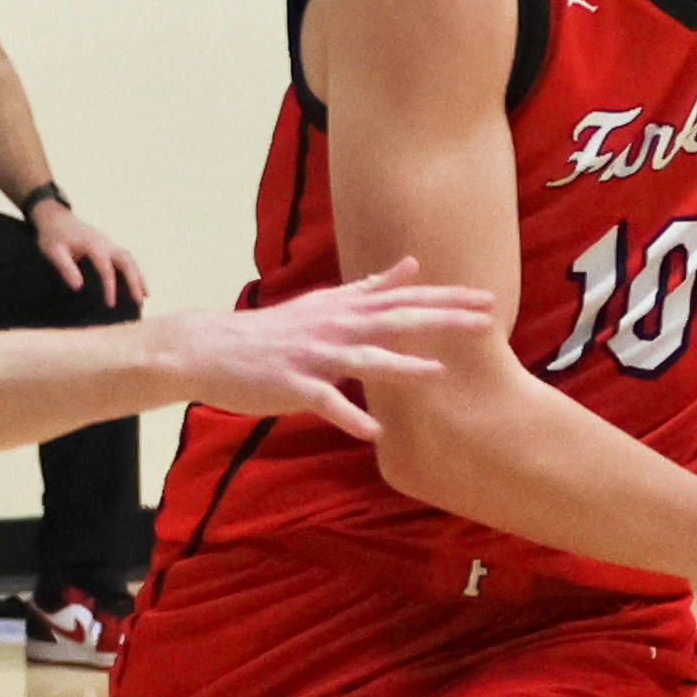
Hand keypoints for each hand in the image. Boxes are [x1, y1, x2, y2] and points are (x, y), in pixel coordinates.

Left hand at [32, 196, 147, 306]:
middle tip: (141, 300)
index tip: (111, 304)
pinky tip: (136, 285)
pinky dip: (134, 271)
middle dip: (135, 280)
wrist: (55, 218)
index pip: (106, 267)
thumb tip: (79, 287)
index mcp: (92, 244)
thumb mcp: (53, 251)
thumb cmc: (53, 237)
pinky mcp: (108, 246)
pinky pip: (125, 258)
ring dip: (139, 276)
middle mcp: (104, 242)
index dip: (110, 286)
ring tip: (147, 295)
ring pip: (130, 258)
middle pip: (127, 260)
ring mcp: (108, 243)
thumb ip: (66, 267)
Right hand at [165, 261, 495, 438]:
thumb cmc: (272, 331)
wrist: (210, 348)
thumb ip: (369, 288)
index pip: (403, 299)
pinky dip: (350, 416)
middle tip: (484, 320)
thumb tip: (410, 265)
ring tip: (436, 371)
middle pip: (395, 319)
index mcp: (343, 308)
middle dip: (441, 319)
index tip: (486, 299)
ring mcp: (313, 356)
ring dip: (400, 365)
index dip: (445, 299)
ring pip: (363, 358)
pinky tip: (375, 432)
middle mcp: (334, 326)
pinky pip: (326, 403)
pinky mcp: (292, 385)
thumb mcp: (323, 303)